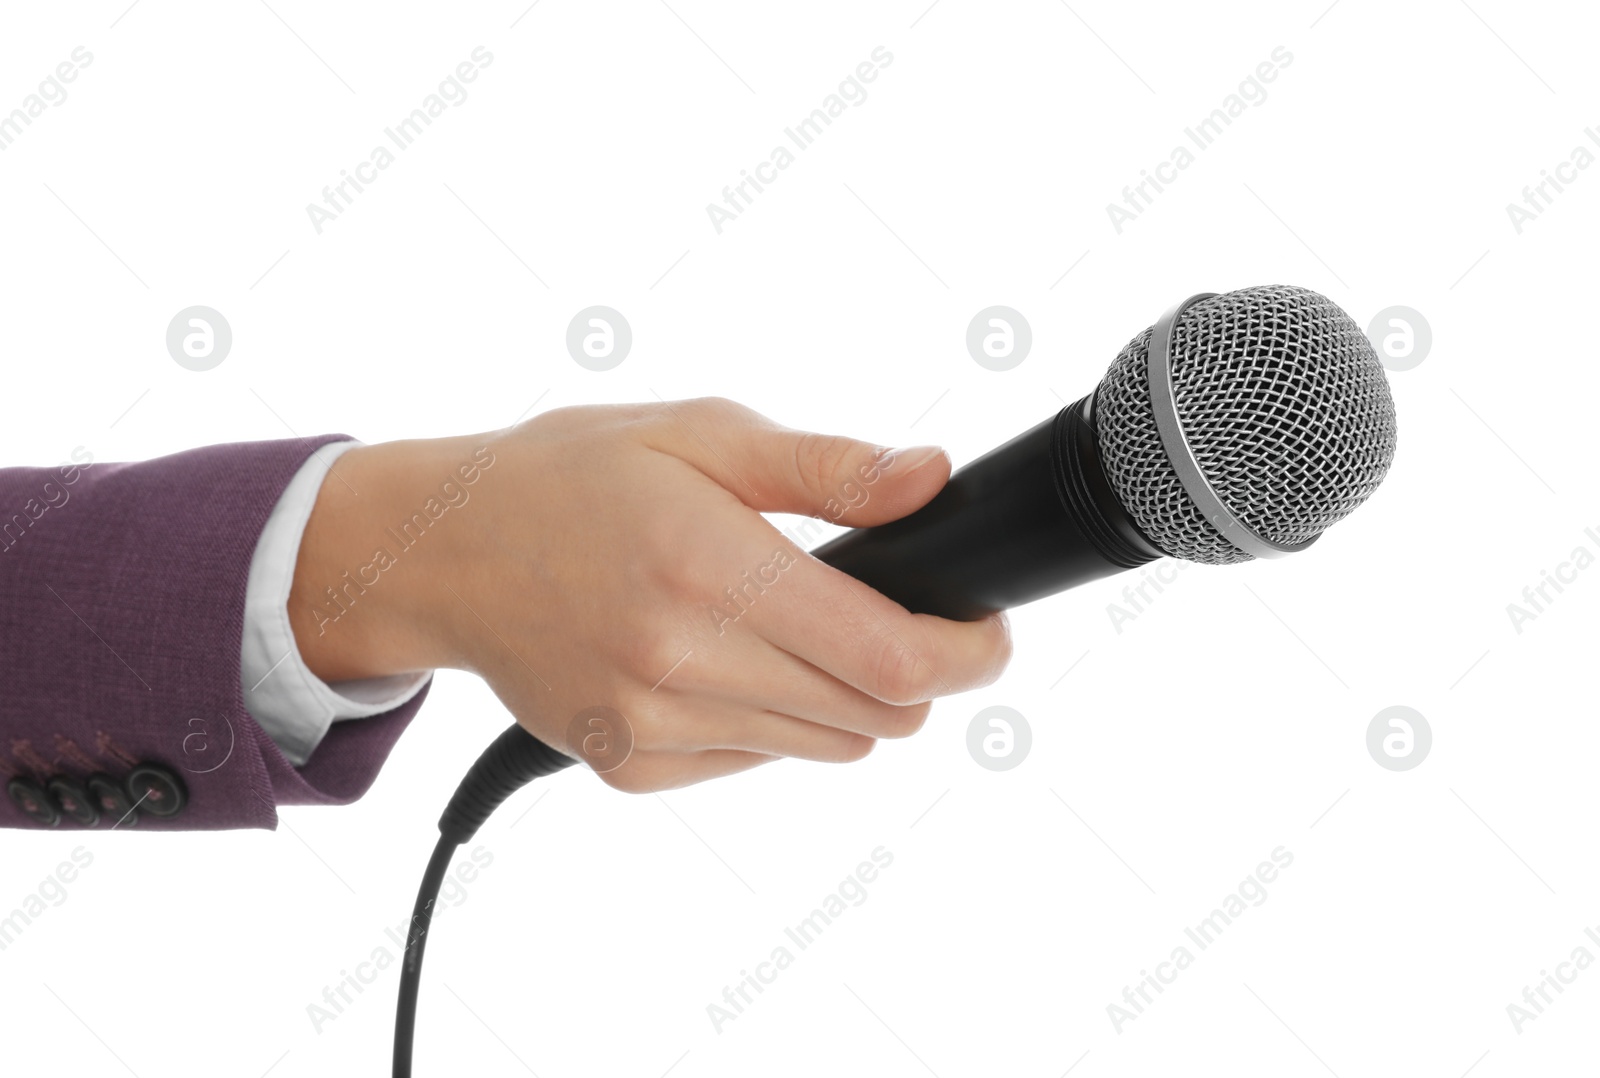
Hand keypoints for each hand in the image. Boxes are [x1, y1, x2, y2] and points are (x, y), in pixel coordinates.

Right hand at [289, 398, 1012, 791]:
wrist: (442, 553)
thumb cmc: (570, 476)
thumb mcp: (698, 433)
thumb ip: (826, 467)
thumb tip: (931, 478)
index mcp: (709, 569)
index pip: (893, 660)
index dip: (969, 653)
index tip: (985, 630)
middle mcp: (681, 665)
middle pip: (877, 715)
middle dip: (913, 670)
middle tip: (885, 611)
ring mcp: (652, 729)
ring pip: (826, 746)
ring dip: (845, 695)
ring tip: (791, 623)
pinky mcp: (630, 769)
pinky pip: (755, 761)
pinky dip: (772, 719)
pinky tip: (724, 657)